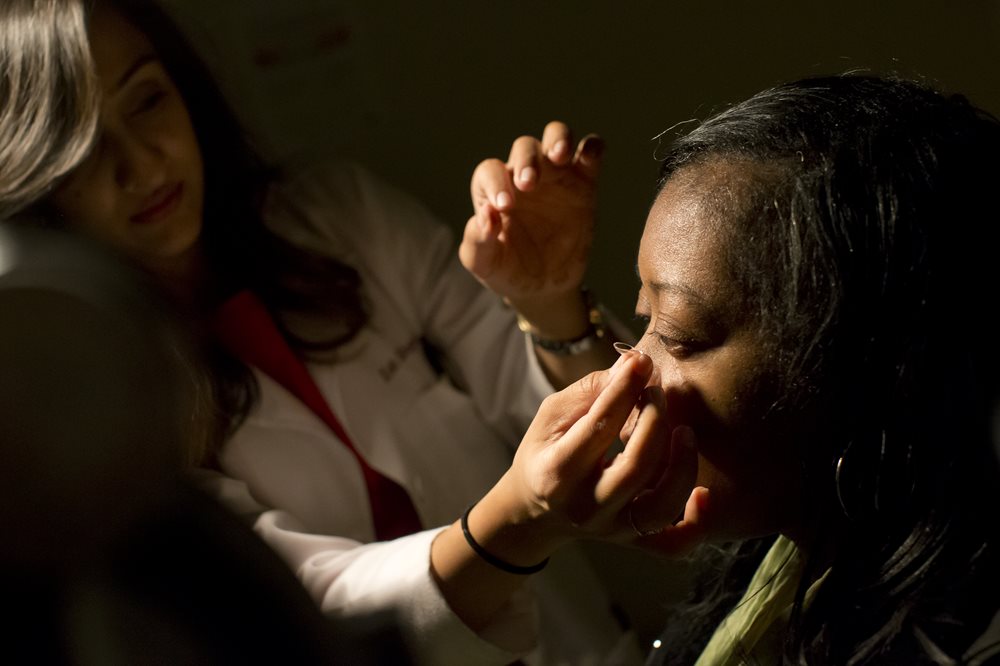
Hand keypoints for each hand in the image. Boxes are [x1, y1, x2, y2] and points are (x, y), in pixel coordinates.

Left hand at [459, 121, 602, 325]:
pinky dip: (593, 147)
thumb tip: (486, 216)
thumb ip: (478, 241)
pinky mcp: (584, 184)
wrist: (544, 286)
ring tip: (559, 156)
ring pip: (557, 136)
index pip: (490, 171)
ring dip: (558, 139)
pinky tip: (592, 154)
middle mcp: (524, 175)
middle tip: (529, 184)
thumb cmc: (508, 270)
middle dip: (527, 161)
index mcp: (494, 189)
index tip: (504, 207)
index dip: (495, 183)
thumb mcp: (485, 264)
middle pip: (524, 148)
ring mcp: (556, 176)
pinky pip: (590, 154)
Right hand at [474, 351, 707, 563]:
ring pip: (660, 508)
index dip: (624, 390)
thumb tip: (634, 364)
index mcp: (558, 472)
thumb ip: (591, 390)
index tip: (641, 362)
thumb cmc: (545, 452)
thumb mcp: (552, 416)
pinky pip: (675, 545)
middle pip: (635, 467)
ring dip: (681, 466)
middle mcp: (586, 507)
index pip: (599, 427)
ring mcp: (612, 529)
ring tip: (685, 432)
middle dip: (655, 420)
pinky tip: (703, 493)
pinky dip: (697, 524)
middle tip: (657, 392)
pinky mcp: (634, 542)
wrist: (534, 510)